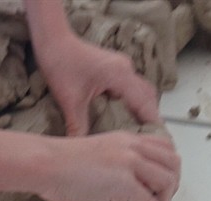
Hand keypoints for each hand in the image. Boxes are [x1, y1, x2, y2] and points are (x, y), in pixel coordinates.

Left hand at [38, 34, 159, 135]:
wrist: (54, 42)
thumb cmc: (61, 64)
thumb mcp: (70, 101)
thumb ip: (78, 126)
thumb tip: (82, 147)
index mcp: (120, 75)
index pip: (144, 103)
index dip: (152, 122)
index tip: (156, 141)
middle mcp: (126, 69)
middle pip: (148, 96)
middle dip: (150, 117)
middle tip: (149, 140)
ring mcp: (121, 67)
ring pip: (142, 91)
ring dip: (143, 109)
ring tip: (140, 132)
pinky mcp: (114, 68)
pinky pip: (131, 87)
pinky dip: (133, 102)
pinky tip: (126, 117)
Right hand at [41, 130, 179, 200]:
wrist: (45, 164)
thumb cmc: (57, 165)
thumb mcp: (93, 156)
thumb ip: (110, 164)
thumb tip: (114, 186)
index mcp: (125, 139)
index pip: (163, 146)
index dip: (168, 167)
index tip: (159, 186)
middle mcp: (132, 147)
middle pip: (172, 163)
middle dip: (172, 186)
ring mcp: (129, 163)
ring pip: (166, 182)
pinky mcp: (123, 183)